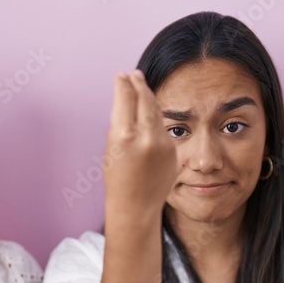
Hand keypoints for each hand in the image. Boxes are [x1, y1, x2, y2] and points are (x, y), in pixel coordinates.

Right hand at [103, 70, 177, 217]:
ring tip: (141, 86)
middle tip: (134, 74)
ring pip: (156, 111)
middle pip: (144, 99)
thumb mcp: (110, 148)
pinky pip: (162, 128)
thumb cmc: (117, 179)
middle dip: (138, 84)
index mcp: (124, 136)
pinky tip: (149, 114)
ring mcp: (163, 144)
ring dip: (148, 98)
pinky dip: (155, 119)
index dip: (123, 83)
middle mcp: (146, 138)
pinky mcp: (173, 150)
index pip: (125, 98)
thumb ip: (120, 122)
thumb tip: (126, 96)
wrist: (135, 208)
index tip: (121, 75)